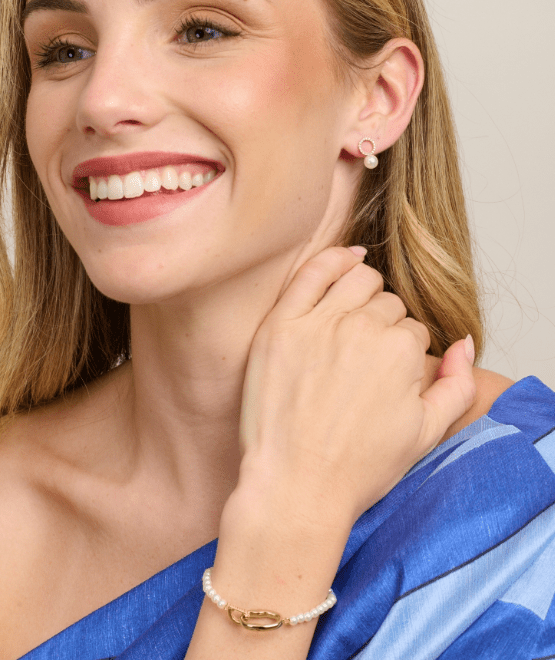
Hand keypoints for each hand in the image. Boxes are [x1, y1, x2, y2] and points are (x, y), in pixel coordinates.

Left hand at [234, 246, 475, 533]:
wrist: (296, 486)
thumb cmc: (358, 467)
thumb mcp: (426, 434)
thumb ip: (458, 384)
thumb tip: (463, 342)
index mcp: (402, 352)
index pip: (413, 330)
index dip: (403, 353)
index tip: (387, 375)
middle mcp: (362, 329)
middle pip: (387, 304)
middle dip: (386, 326)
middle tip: (367, 357)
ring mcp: (318, 323)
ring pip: (357, 280)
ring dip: (365, 292)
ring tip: (357, 315)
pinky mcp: (281, 325)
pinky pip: (312, 272)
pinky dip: (333, 258)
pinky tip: (346, 258)